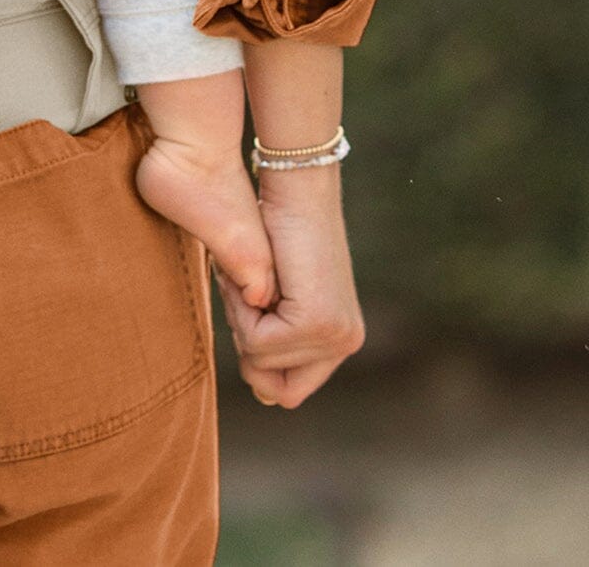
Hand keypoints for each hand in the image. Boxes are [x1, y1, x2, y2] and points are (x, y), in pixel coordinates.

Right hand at [215, 168, 363, 407]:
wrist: (291, 186)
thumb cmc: (269, 229)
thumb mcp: (270, 296)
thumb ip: (271, 342)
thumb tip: (268, 401)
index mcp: (338, 339)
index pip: (288, 393)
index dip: (259, 360)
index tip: (255, 311)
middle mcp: (346, 343)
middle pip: (275, 390)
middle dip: (250, 343)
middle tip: (255, 292)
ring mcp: (336, 336)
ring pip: (261, 363)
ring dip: (243, 320)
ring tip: (258, 277)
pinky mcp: (318, 323)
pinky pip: (258, 343)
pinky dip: (243, 310)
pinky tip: (260, 274)